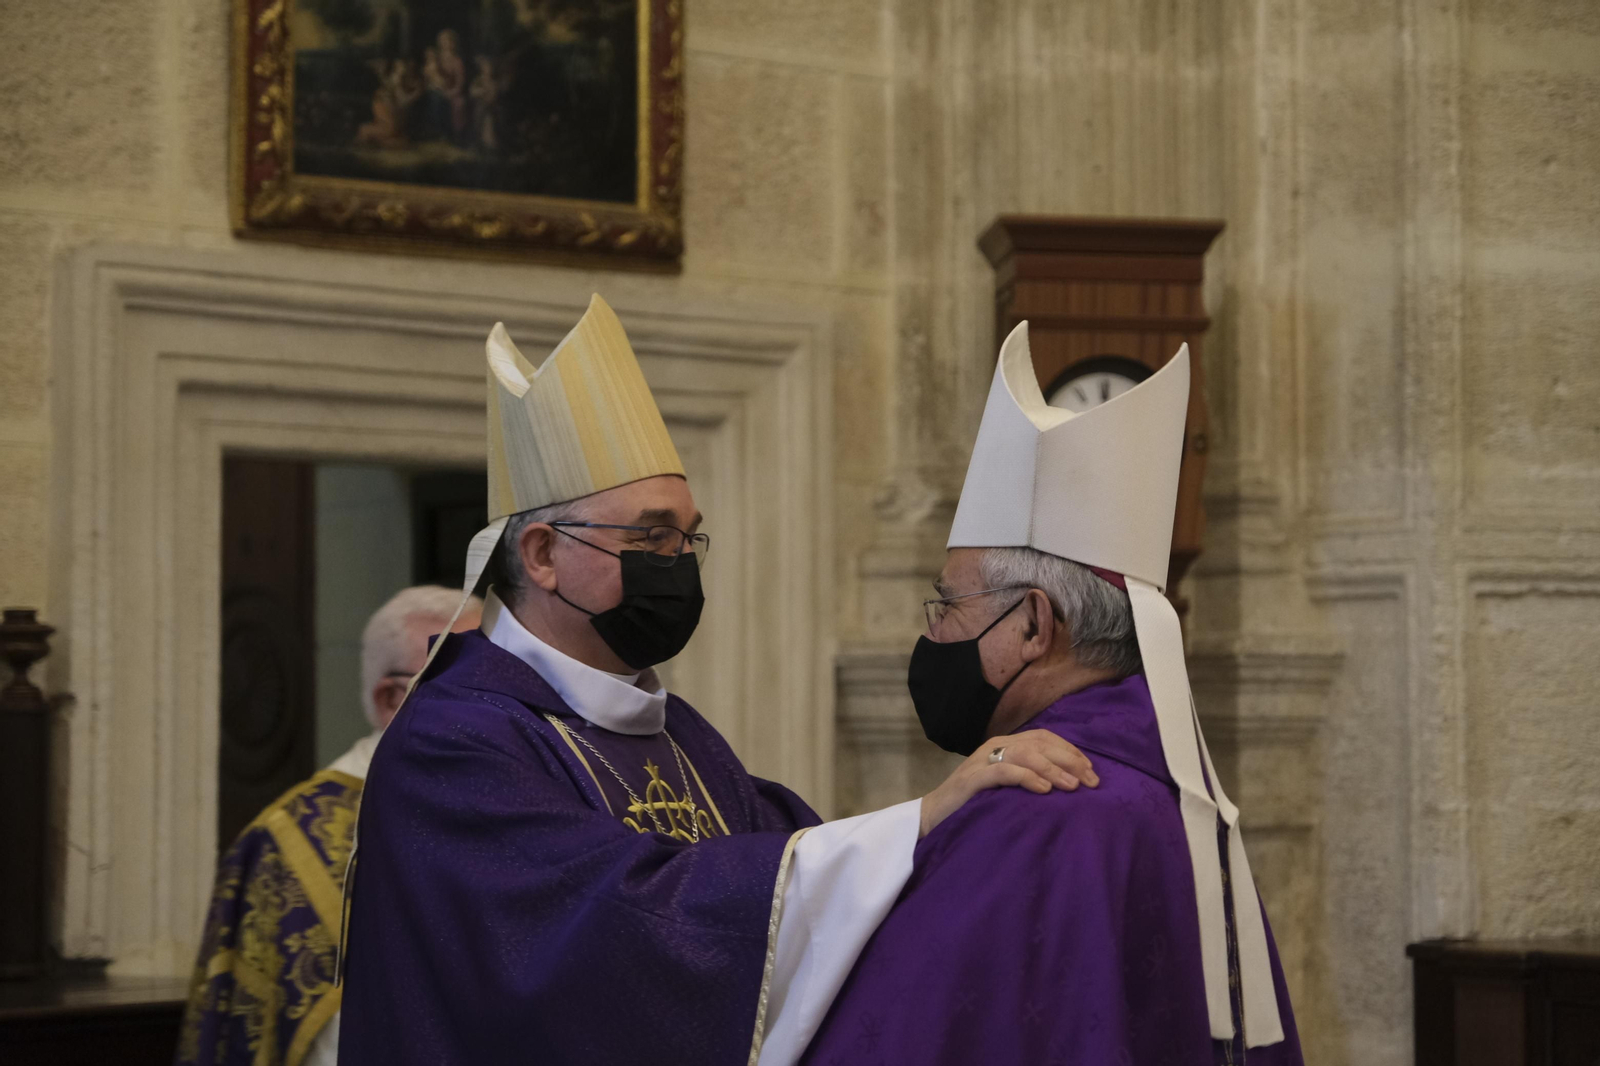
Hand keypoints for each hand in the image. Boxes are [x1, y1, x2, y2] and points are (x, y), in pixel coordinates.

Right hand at [919, 730, 1098, 836]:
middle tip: (1091, 781)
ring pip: (1024, 754)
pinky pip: (1003, 771)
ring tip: (1073, 786)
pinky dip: (1027, 777)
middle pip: (1039, 743)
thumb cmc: (975, 803)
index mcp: (1004, 745)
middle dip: (1069, 760)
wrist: (934, 816)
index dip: (1070, 751)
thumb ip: (1029, 778)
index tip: (1091, 771)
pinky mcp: (971, 779)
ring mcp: (981, 761)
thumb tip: (1069, 783)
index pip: (1043, 738)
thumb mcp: (1007, 786)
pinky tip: (1044, 790)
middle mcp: (994, 746)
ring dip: (1053, 769)